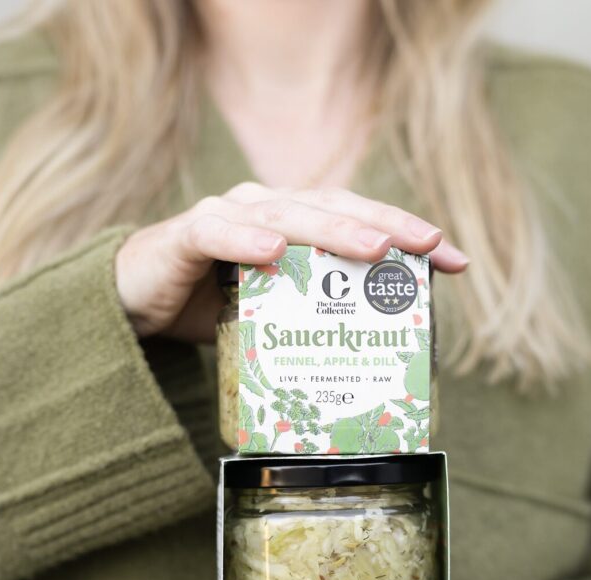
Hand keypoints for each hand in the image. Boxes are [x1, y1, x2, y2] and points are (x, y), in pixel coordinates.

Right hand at [116, 182, 469, 340]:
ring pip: (286, 214)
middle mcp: (267, 211)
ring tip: (373, 247)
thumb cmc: (210, 310)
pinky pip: (217, 232)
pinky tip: (273, 251)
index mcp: (296, 227)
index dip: (408, 235)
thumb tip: (378, 360)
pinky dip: (245, 239)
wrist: (133, 307)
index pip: (360, 222)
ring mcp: (226, 218)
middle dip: (384, 225)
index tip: (456, 260)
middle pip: (334, 208)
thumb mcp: (277, 318)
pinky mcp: (185, 236)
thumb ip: (317, 322)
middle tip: (427, 245)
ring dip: (332, 229)